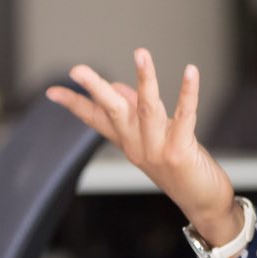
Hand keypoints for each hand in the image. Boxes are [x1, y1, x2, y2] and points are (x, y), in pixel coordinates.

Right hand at [45, 50, 241, 249]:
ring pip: (146, 108)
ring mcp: (157, 150)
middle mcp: (138, 146)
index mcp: (129, 143)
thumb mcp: (155, 139)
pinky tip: (190, 71)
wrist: (204, 205)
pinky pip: (184, 116)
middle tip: (76, 69)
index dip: (75, 105)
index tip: (52, 91)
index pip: (96, 120)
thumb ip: (138, 114)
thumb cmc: (183, 169)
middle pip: (112, 112)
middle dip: (96, 88)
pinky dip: (188, 93)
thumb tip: (121, 87)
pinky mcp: (179, 151)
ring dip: (145, 79)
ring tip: (140, 53)